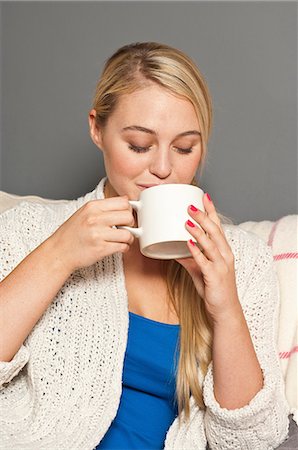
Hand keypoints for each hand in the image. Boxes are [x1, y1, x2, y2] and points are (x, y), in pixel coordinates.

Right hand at [49, 196, 134, 273]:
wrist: (58, 252)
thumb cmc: (72, 234)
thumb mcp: (84, 213)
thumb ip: (103, 208)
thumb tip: (126, 202)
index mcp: (92, 207)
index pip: (123, 202)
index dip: (128, 209)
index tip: (126, 216)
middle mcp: (94, 219)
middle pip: (128, 216)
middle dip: (131, 223)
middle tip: (126, 228)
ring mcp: (97, 234)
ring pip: (128, 234)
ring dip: (129, 238)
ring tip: (123, 240)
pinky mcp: (100, 249)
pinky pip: (123, 247)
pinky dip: (124, 248)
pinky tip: (118, 247)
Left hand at [175, 193, 239, 321]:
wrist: (225, 311)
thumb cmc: (214, 289)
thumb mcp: (201, 271)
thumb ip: (190, 259)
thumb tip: (174, 250)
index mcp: (224, 251)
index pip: (218, 226)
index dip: (211, 211)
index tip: (204, 196)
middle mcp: (225, 255)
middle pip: (215, 231)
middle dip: (203, 216)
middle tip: (190, 205)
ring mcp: (221, 266)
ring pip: (211, 244)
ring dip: (199, 231)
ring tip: (187, 221)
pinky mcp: (215, 277)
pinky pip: (204, 262)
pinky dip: (196, 252)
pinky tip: (188, 244)